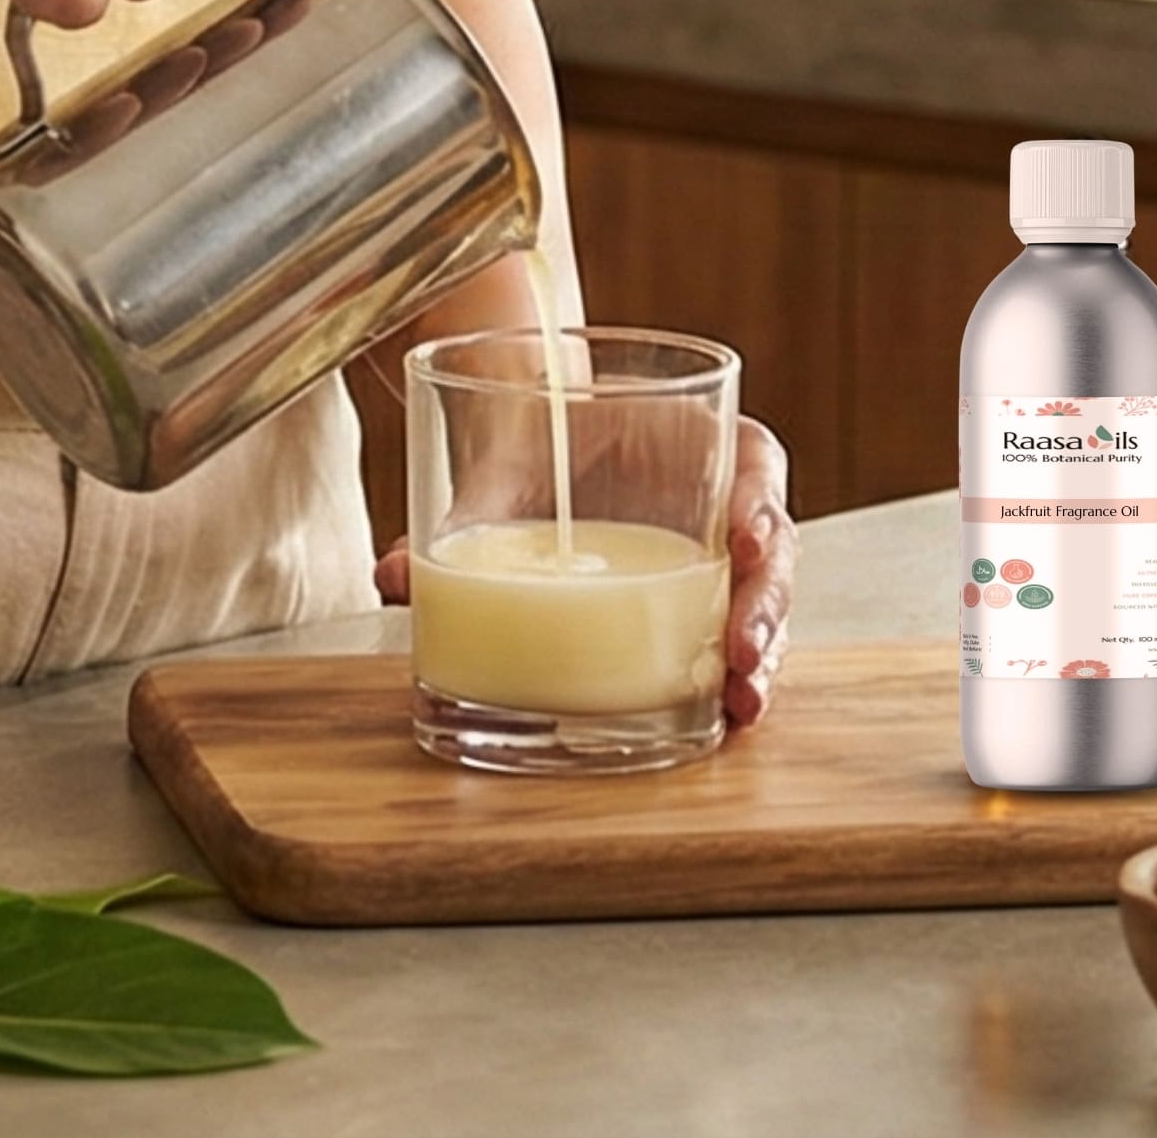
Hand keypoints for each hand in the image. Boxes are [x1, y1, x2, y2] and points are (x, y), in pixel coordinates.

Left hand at [374, 413, 800, 730]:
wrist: (549, 446)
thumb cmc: (546, 441)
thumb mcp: (510, 463)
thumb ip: (466, 509)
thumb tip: (387, 576)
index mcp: (700, 440)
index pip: (753, 466)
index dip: (759, 504)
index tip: (743, 540)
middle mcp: (722, 504)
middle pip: (770, 553)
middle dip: (764, 607)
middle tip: (740, 654)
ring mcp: (716, 563)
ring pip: (762, 607)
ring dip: (761, 655)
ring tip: (742, 703)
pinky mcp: (698, 611)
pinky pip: (730, 642)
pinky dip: (732, 679)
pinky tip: (726, 716)